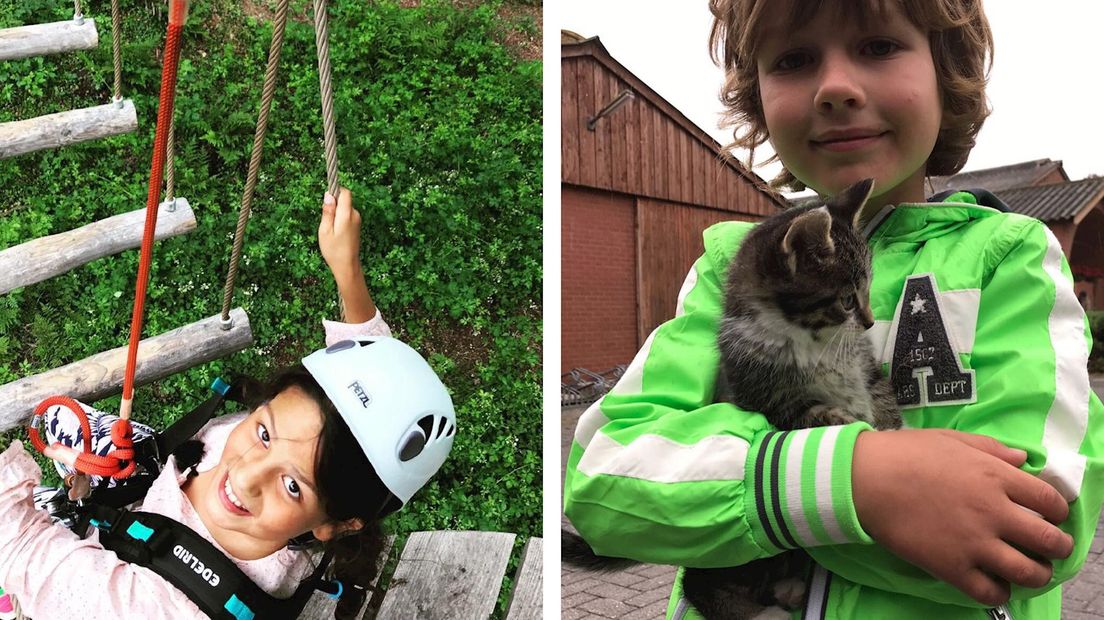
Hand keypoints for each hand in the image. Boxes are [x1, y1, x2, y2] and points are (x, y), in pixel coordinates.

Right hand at [318, 187, 361, 278]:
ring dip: (336, 214)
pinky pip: (347, 215)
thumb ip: (327, 211)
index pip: (345, 192)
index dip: (335, 192)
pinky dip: (340, 220)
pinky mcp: (357, 225)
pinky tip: (336, 233)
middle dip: (333, 205)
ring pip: (345, 208)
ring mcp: (357, 221)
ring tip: (331, 230)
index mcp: (347, 215)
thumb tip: (328, 195)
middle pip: (344, 200)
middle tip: (326, 222)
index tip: (326, 200)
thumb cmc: (334, 250)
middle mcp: (355, 215)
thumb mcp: (325, 230)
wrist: (347, 265)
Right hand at [852, 429, 1072, 605]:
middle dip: (1058, 548)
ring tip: (1029, 571)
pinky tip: (994, 583)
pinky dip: (1000, 592)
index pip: (1050, 501)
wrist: (865, 479)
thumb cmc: (905, 453)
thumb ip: (992, 449)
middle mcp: (993, 512)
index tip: (1052, 516)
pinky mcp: (951, 567)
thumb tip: (1024, 460)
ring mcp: (974, 543)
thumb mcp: (952, 440)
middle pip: (1049, 541)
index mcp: (995, 476)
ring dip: (1037, 574)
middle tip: (1051, 549)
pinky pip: (991, 593)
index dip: (1058, 512)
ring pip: (1028, 572)